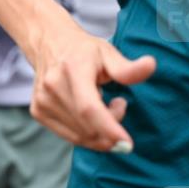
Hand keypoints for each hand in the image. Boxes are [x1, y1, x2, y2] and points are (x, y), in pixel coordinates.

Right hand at [29, 24, 155, 152]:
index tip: (127, 143)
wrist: (49, 44)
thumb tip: (150, 65)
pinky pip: (69, 135)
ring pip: (79, 135)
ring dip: (100, 132)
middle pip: (87, 126)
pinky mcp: (38, 112)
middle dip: (111, 128)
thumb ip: (128, 67)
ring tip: (103, 105)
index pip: (88, 108)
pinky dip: (86, 133)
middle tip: (119, 105)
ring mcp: (42, 101)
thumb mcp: (108, 53)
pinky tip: (88, 113)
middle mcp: (52, 87)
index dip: (108, 128)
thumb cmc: (83, 51)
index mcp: (72, 69)